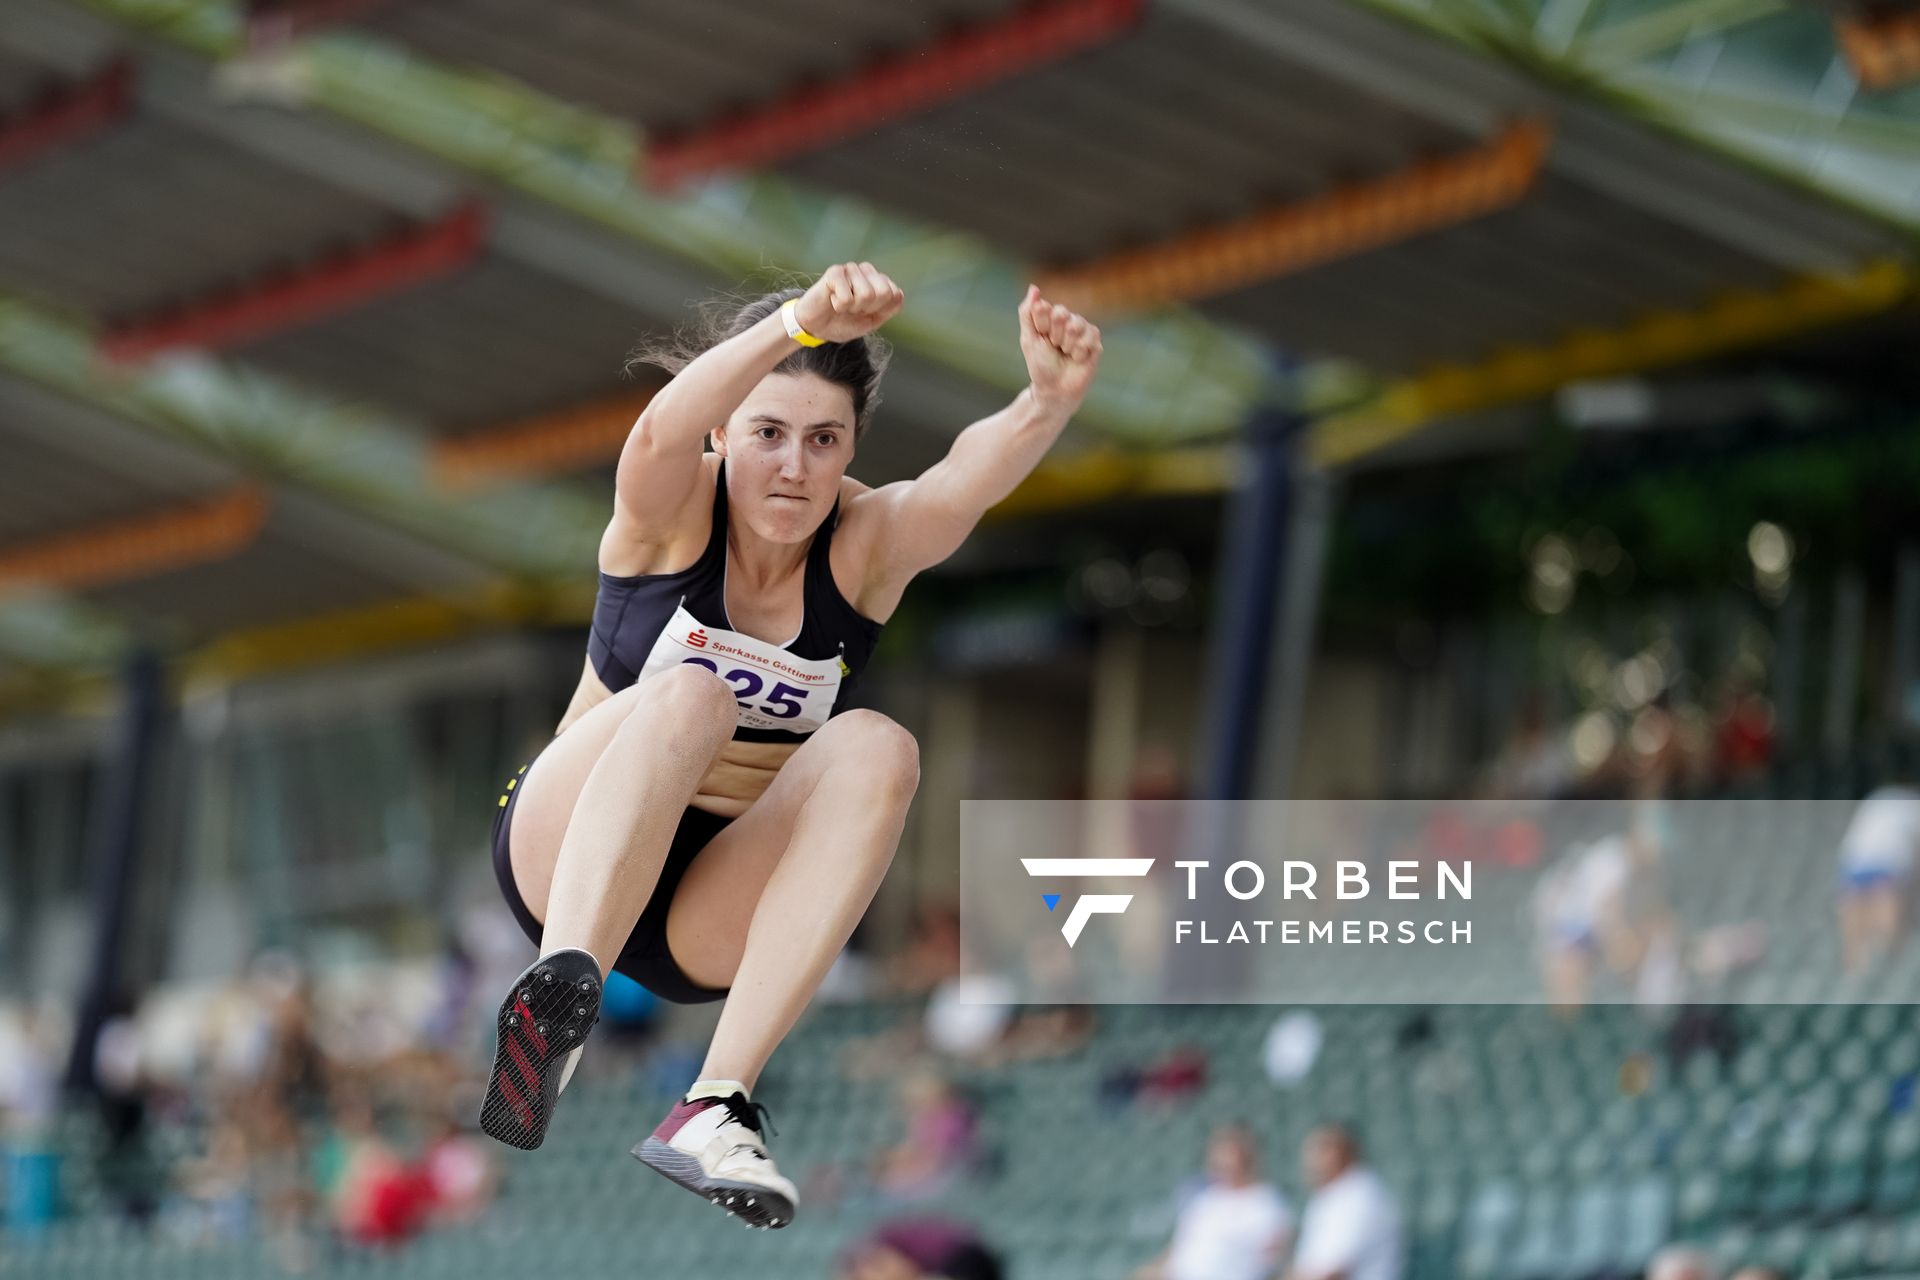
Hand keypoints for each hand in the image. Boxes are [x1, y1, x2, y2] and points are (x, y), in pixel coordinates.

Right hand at [793, 262, 904, 343]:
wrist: (815, 327)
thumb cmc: (843, 322)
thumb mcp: (873, 320)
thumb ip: (889, 307)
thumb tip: (898, 293)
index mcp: (878, 281)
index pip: (896, 295)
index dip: (880, 311)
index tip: (866, 313)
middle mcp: (866, 271)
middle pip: (883, 293)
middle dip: (868, 308)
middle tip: (853, 309)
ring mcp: (851, 269)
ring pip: (866, 294)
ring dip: (852, 307)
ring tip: (842, 304)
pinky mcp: (835, 272)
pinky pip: (847, 297)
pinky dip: (839, 305)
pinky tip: (832, 300)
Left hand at [1018, 285, 1100, 415]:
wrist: (1055, 389)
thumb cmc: (1040, 365)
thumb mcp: (1028, 338)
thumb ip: (1027, 312)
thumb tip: (1034, 287)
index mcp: (1049, 316)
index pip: (1045, 307)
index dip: (1041, 325)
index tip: (1041, 338)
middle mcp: (1067, 320)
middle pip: (1061, 313)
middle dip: (1054, 335)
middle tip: (1055, 347)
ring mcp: (1082, 329)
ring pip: (1076, 324)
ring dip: (1067, 344)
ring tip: (1066, 354)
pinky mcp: (1095, 341)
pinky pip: (1090, 335)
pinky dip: (1080, 350)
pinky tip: (1077, 358)